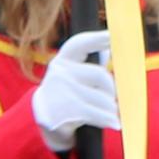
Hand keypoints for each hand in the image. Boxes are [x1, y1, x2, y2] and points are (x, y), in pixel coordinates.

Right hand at [29, 30, 116, 152]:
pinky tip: (114, 124)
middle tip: (115, 99)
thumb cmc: (66, 93)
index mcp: (63, 60)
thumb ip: (89, 64)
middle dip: (112, 90)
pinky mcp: (64, 110)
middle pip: (100, 75)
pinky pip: (96, 114)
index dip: (96, 38)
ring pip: (101, 98)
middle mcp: (60, 72)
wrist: (42, 118)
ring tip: (114, 114)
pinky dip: (108, 120)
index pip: (79, 44)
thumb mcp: (74, 76)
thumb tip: (109, 50)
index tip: (110, 35)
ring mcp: (61, 91)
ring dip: (112, 109)